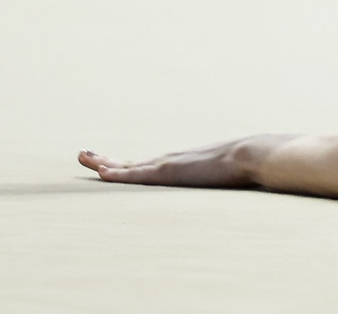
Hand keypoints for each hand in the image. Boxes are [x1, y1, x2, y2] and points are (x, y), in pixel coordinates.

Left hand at [78, 135, 286, 188]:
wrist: (253, 155)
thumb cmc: (248, 166)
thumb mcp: (232, 174)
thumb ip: (229, 177)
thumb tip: (239, 184)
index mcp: (183, 164)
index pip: (148, 165)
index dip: (127, 165)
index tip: (111, 162)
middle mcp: (171, 161)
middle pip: (131, 162)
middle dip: (106, 160)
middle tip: (85, 153)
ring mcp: (169, 166)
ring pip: (127, 166)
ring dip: (104, 163)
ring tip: (84, 157)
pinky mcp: (170, 173)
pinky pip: (136, 176)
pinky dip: (117, 175)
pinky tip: (101, 174)